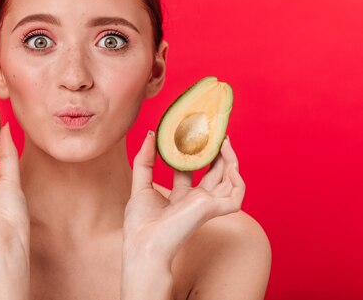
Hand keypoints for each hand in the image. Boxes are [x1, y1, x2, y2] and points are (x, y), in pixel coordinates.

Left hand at [123, 132, 244, 265]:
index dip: (193, 153)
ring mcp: (206, 205)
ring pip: (229, 179)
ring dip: (230, 159)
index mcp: (180, 197)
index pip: (191, 171)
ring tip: (224, 140)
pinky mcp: (212, 209)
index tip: (192, 135)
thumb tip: (151, 133)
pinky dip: (237, 179)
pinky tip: (230, 165)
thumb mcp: (140, 185)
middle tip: (216, 132)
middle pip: (213, 172)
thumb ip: (145, 160)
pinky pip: (236, 194)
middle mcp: (196, 200)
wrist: (145, 245)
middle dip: (216, 152)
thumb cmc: (141, 224)